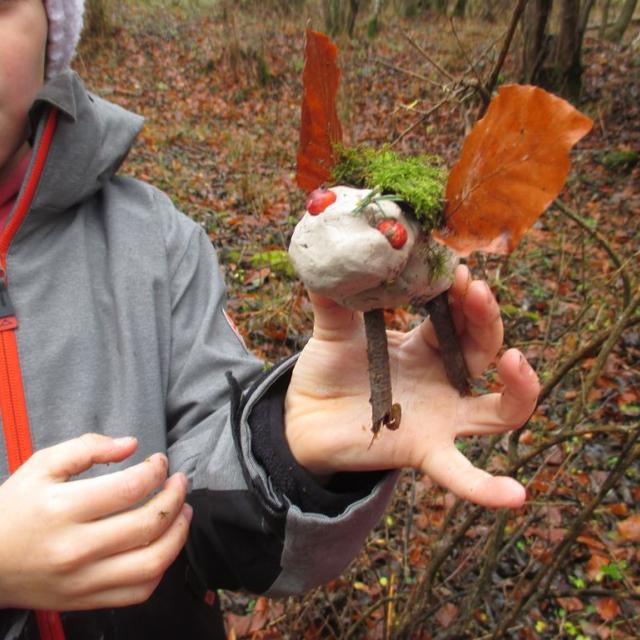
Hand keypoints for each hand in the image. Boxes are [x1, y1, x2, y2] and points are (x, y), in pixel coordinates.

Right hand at [0, 434, 191, 609]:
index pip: (130, 487)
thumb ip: (87, 448)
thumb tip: (131, 444)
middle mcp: (75, 548)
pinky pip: (139, 591)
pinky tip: (163, 544)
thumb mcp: (41, 466)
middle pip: (148, 523)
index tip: (160, 462)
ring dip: (179, 534)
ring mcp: (82, 580)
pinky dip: (161, 568)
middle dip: (175, 497)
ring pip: (152, 562)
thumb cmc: (14, 509)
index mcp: (62, 508)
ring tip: (183, 511)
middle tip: (179, 482)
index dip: (156, 470)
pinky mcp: (86, 601)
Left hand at [285, 265, 539, 508]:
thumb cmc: (326, 370)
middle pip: (484, 351)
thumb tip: (328, 257)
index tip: (458, 270)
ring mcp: (439, 419)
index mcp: (424, 346)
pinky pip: (461, 473)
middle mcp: (442, 381)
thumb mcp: (332, 329)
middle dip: (485, 319)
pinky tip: (517, 496)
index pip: (457, 317)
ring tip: (514, 361)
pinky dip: (487, 487)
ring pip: (500, 411)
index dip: (462, 295)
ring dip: (519, 389)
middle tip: (476, 291)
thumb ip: (334, 297)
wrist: (303, 419)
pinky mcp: (423, 451)